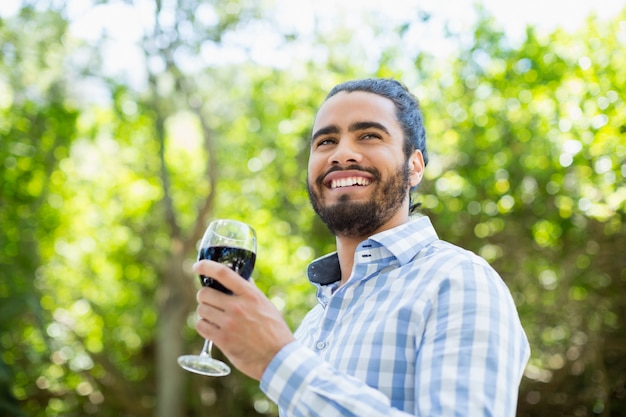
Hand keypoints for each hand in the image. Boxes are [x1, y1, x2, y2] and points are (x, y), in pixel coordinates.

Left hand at [193, 260, 295, 379]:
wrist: (278, 357)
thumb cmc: (274, 330)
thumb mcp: (265, 304)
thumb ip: (250, 291)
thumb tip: (241, 278)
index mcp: (250, 294)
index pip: (223, 273)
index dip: (206, 266)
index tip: (197, 266)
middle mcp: (238, 306)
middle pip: (205, 293)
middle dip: (205, 297)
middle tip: (210, 301)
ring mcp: (229, 323)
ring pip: (201, 310)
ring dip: (205, 312)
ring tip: (214, 317)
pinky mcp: (223, 339)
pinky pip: (201, 326)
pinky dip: (203, 326)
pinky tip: (211, 328)